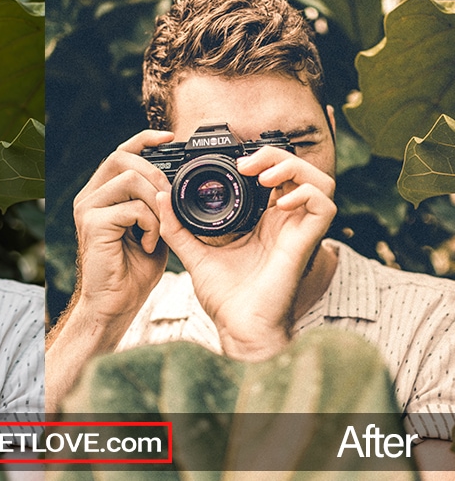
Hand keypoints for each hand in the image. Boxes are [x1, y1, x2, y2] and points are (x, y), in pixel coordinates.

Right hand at [72, 130, 175, 319]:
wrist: (114, 306)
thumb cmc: (133, 272)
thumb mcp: (153, 230)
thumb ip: (159, 206)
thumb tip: (178, 184)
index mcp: (102, 194)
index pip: (120, 153)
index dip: (144, 140)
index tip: (171, 139)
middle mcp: (89, 197)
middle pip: (122, 158)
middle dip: (155, 173)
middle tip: (170, 201)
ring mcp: (87, 209)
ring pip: (128, 179)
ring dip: (155, 202)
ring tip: (160, 230)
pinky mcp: (92, 224)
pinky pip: (131, 208)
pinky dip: (150, 225)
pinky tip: (150, 245)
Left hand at [159, 145, 336, 359]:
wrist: (239, 327)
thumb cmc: (225, 298)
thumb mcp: (194, 252)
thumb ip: (177, 226)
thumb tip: (161, 197)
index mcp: (264, 221)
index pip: (276, 175)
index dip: (263, 159)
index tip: (234, 163)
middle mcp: (285, 222)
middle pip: (299, 170)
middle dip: (276, 156)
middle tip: (246, 165)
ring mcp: (298, 231)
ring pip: (319, 181)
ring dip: (294, 169)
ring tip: (264, 177)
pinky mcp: (307, 243)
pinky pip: (324, 206)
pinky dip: (306, 194)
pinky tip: (279, 203)